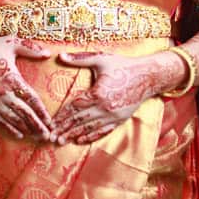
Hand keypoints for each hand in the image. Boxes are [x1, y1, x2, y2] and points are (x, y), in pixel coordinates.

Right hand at [0, 35, 56, 140]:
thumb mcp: (9, 43)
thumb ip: (30, 48)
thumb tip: (47, 53)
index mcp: (12, 79)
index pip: (31, 99)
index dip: (41, 111)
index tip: (50, 121)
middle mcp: (3, 93)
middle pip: (24, 114)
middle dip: (37, 126)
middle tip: (48, 136)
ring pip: (13, 120)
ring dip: (27, 130)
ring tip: (37, 137)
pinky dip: (10, 129)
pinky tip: (19, 135)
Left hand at [53, 49, 182, 142]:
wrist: (148, 76)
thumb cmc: (123, 66)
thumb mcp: (101, 59)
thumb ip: (79, 59)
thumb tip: (60, 56)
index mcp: (98, 93)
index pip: (74, 107)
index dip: (61, 116)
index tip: (50, 122)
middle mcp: (105, 107)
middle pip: (79, 121)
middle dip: (63, 129)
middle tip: (50, 137)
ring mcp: (113, 116)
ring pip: (89, 128)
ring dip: (73, 135)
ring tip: (61, 142)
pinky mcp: (119, 120)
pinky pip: (102, 131)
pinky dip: (90, 136)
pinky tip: (80, 140)